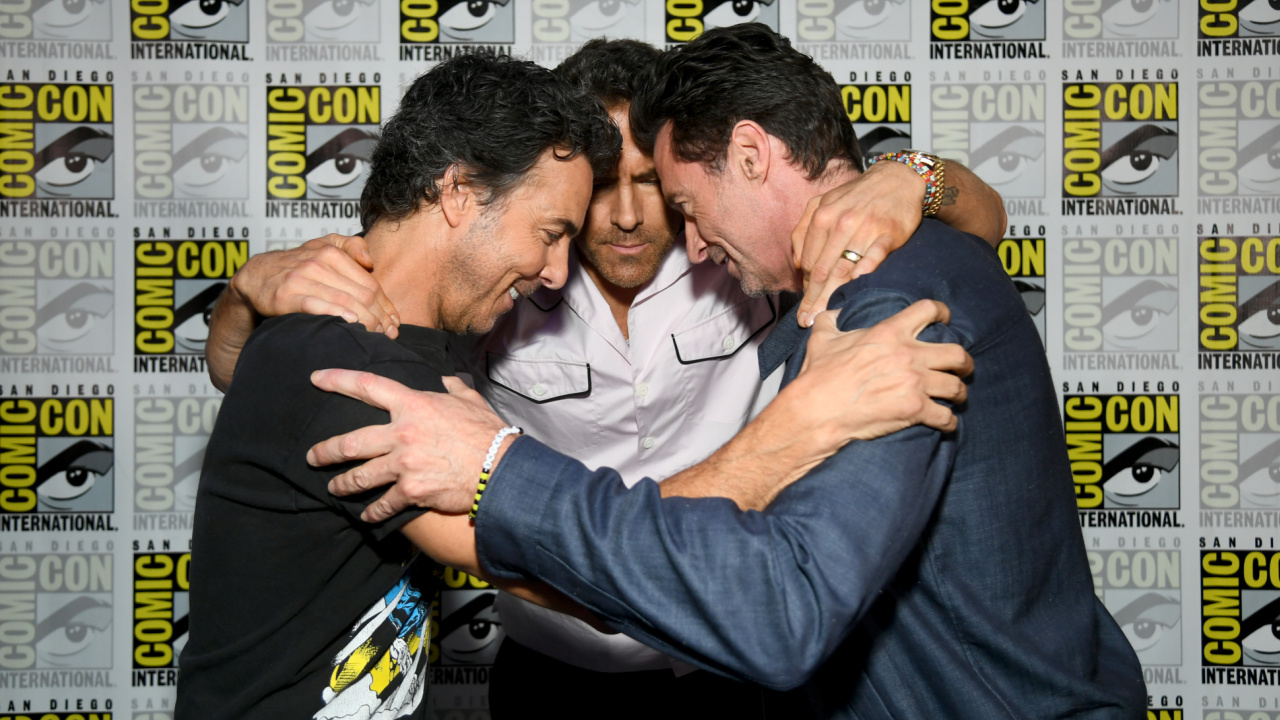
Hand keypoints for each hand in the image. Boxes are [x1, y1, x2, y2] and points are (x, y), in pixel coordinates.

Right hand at [230, 234, 399, 336]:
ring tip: (376, 335)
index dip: (386, 305)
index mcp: (333, 252)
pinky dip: (336, 314)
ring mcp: (302, 278)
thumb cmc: (297, 264)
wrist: (257, 276)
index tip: (395, 322)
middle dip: (380, 317)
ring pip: (345, 301)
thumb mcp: (323, 245)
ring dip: (366, 321)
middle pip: (362, 294)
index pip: (370, 283)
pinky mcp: (286, 295)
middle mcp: (319, 263)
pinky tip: (350, 323)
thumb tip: (371, 261)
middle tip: (389, 334)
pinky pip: (317, 306)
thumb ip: (351, 245)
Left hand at [307, 372, 506, 519]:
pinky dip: (372, 512)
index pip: (367, 386)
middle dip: (325, 451)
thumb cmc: (489, 433)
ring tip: (334, 488)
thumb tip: (447, 379)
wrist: (502, 469)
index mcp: (414, 404)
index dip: (337, 379)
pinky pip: (383, 504)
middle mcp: (402, 433)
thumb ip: (453, 387)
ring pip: (359, 477)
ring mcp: (404, 465)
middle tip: (313, 456)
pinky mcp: (411, 492)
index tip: (316, 378)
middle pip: (349, 442)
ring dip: (342, 484)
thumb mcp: (470, 401)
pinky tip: (367, 516)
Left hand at [791, 161, 924, 327]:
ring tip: (823, 317)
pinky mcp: (888, 233)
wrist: (897, 179)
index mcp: (822, 217)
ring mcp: (865, 228)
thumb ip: (805, 230)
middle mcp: (841, 223)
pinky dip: (864, 272)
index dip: (806, 288)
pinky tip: (854, 288)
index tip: (803, 308)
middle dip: (813, 299)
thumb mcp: (824, 203)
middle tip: (807, 321)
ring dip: (832, 296)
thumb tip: (799, 263)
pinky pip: (874, 257)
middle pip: (824, 270)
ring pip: (845, 268)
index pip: (810, 261)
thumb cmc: (857, 196)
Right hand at [794, 300, 971, 439]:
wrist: (818, 410)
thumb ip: (830, 320)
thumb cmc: (819, 375)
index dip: (942, 313)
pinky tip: (945, 423)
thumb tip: (834, 312)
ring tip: (956, 397)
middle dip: (964, 363)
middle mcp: (908, 355)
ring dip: (959, 393)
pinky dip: (949, 422)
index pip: (928, 310)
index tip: (946, 320)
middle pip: (957, 353)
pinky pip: (946, 416)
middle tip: (962, 368)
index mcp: (889, 332)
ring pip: (956, 386)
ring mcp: (915, 383)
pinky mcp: (915, 410)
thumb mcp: (821, 339)